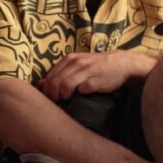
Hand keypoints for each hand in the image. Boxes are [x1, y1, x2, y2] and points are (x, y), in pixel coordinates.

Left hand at [38, 50, 155, 101]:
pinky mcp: (97, 80)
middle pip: (55, 82)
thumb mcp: (76, 65)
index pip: (50, 77)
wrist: (121, 63)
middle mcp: (77, 63)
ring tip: (67, 100)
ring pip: (66, 86)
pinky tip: (81, 97)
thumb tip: (41, 84)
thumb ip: (60, 73)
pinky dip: (80, 94)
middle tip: (56, 103)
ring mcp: (87, 71)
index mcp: (70, 59)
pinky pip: (83, 89)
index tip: (49, 99)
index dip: (47, 90)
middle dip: (53, 96)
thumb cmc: (96, 67)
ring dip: (63, 96)